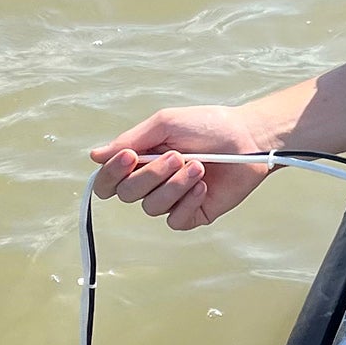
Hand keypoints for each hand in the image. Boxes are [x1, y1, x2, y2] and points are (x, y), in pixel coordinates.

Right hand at [89, 105, 283, 230]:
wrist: (249, 138)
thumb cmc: (209, 125)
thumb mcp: (166, 124)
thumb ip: (131, 140)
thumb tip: (95, 156)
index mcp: (141, 160)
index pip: (109, 179)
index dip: (112, 173)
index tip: (130, 156)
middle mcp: (152, 182)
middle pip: (127, 194)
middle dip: (151, 175)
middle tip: (177, 155)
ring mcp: (172, 199)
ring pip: (151, 207)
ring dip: (175, 185)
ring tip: (199, 167)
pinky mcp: (193, 213)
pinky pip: (175, 220)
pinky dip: (187, 202)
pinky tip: (204, 187)